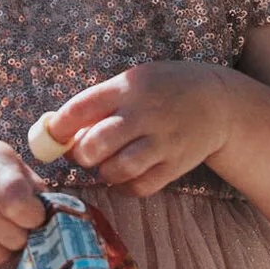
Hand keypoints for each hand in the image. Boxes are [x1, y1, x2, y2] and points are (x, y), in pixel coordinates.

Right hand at [0, 135, 48, 265]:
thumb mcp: (2, 158)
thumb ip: (31, 185)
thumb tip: (63, 215)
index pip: (21, 206)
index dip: (35, 216)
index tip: (33, 212)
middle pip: (13, 237)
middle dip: (22, 234)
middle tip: (16, 222)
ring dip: (5, 247)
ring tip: (0, 228)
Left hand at [48, 60, 236, 196]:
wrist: (217, 102)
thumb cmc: (162, 90)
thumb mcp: (133, 82)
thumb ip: (101, 104)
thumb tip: (61, 133)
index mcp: (129, 87)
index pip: (81, 108)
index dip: (58, 127)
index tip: (52, 136)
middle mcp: (145, 113)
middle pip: (96, 144)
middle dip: (81, 154)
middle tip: (83, 153)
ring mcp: (163, 141)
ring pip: (117, 169)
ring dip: (103, 172)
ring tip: (106, 164)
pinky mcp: (176, 165)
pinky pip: (140, 187)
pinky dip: (124, 187)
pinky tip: (123, 177)